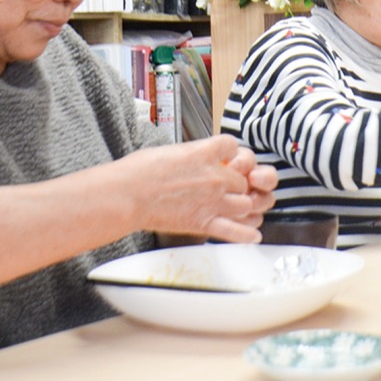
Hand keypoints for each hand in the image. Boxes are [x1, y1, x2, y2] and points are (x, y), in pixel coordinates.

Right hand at [126, 135, 277, 243]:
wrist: (127, 194)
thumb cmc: (139, 171)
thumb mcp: (171, 151)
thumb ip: (192, 155)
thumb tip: (195, 158)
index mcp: (204, 152)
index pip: (233, 146)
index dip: (232, 153)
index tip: (227, 158)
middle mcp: (214, 176)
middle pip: (243, 178)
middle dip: (238, 183)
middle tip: (228, 189)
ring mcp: (212, 200)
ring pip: (247, 203)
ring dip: (243, 206)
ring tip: (235, 208)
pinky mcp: (203, 222)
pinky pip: (234, 230)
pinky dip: (246, 234)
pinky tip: (253, 234)